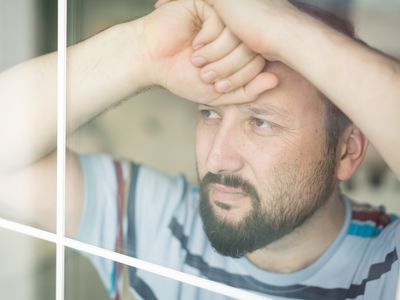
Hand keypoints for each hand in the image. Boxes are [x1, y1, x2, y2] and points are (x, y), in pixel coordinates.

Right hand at [139, 0, 277, 104]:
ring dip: (216, 54)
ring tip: (197, 60)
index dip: (241, 78)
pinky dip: (208, 39)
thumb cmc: (183, 76)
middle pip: (251, 48)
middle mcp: (234, 31)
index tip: (218, 87)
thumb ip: (248, 90)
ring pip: (237, 35)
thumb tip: (275, 80)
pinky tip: (194, 43)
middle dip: (227, 68)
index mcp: (238, 51)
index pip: (258, 62)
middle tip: (205, 74)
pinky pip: (221, 21)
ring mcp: (222, 17)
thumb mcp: (220, 93)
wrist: (152, 61)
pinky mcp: (207, 4)